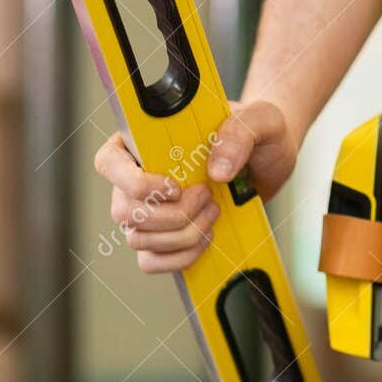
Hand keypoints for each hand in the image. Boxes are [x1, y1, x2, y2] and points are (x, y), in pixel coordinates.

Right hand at [92, 100, 299, 273]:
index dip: (134, 182)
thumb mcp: (259, 120)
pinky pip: (151, 261)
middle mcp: (138, 176)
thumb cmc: (257, 130)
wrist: (272, 156)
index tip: (175, 188)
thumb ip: (239, 134)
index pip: (109, 162)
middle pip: (124, 209)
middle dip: (172, 214)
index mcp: (145, 139)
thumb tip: (216, 172)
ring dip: (182, 234)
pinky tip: (206, 238)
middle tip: (207, 196)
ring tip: (214, 211)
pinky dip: (179, 258)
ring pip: (138, 238)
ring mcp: (147, 210)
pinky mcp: (164, 236)